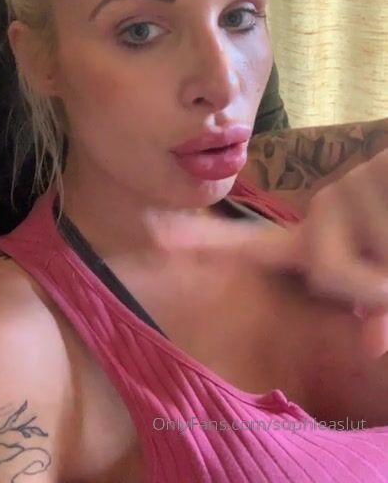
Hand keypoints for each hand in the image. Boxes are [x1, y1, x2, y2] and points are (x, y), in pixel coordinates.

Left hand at [144, 149, 387, 354]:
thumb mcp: (387, 286)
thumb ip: (378, 310)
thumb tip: (372, 342)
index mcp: (311, 241)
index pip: (249, 245)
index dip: (202, 243)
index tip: (154, 236)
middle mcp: (320, 210)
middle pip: (328, 271)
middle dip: (371, 285)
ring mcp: (345, 191)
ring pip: (365, 266)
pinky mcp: (374, 177)